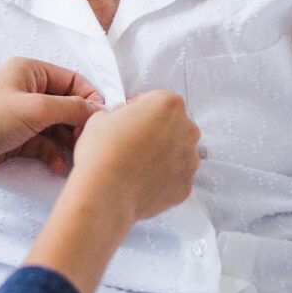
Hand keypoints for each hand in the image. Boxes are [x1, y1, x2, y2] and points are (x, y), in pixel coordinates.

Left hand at [0, 57, 103, 182]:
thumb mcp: (36, 109)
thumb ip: (71, 108)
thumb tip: (100, 109)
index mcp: (30, 70)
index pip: (72, 80)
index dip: (89, 99)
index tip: (100, 122)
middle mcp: (27, 89)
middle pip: (67, 105)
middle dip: (78, 125)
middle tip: (86, 144)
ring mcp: (21, 114)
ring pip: (57, 127)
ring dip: (67, 143)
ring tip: (74, 159)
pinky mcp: (17, 137)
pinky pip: (45, 143)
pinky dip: (53, 154)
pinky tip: (58, 167)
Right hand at [70, 91, 199, 221]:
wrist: (106, 193)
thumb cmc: (102, 151)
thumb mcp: (101, 116)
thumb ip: (120, 114)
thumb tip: (124, 122)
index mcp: (168, 104)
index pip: (156, 100)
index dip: (138, 108)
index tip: (126, 119)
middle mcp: (186, 130)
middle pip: (173, 124)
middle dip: (156, 129)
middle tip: (131, 140)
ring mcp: (190, 160)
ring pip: (177, 151)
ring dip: (161, 153)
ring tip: (135, 162)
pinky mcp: (186, 186)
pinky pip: (175, 176)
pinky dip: (162, 176)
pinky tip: (141, 179)